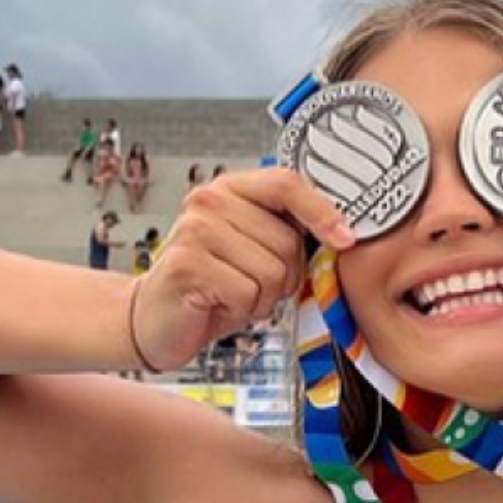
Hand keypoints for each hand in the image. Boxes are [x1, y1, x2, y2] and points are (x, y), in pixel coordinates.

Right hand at [129, 168, 354, 370]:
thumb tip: (341, 232)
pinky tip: (219, 305)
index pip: (286, 184)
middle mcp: (209, 201)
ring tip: (233, 294)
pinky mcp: (188, 265)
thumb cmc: (211, 285)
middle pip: (287, 240)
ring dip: (262, 297)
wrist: (158, 318)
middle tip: (252, 284)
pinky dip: (243, 311)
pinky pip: (249, 294)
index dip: (322, 211)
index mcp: (230, 188)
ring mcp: (195, 231)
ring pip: (272, 271)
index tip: (345, 238)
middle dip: (284, 276)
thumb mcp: (254, 249)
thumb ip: (286, 231)